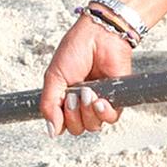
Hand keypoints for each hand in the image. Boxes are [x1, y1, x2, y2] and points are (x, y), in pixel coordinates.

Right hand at [38, 15, 131, 135]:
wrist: (99, 35)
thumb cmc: (76, 49)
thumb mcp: (54, 77)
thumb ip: (49, 105)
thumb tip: (52, 131)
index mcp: (66, 97)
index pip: (62, 124)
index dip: (60, 119)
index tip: (62, 101)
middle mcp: (83, 103)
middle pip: (78, 128)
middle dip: (73, 114)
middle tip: (74, 95)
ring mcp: (100, 101)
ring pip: (93, 126)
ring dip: (88, 111)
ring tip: (88, 91)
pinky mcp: (116, 98)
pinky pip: (111, 118)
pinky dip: (104, 112)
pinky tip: (99, 99)